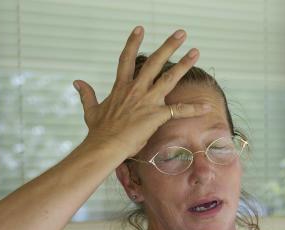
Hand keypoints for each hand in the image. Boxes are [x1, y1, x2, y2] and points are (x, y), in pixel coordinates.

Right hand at [72, 27, 208, 156]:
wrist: (105, 146)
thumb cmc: (98, 131)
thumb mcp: (91, 110)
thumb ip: (86, 94)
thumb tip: (77, 82)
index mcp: (121, 87)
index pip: (126, 59)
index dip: (133, 42)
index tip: (140, 29)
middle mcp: (136, 90)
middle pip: (154, 62)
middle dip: (169, 46)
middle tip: (181, 33)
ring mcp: (147, 101)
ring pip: (169, 78)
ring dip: (184, 64)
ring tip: (195, 52)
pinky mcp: (156, 115)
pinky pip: (179, 110)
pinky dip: (194, 109)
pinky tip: (207, 106)